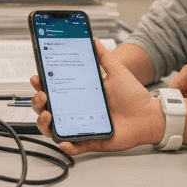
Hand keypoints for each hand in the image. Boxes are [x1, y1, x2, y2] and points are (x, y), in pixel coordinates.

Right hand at [29, 41, 163, 155]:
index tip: (37, 77)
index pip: (54, 90)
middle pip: (48, 109)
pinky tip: (63, 141)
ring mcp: (83, 126)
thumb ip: (104, 56)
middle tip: (42, 95)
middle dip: (38, 102)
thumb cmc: (134, 96)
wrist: (149, 115)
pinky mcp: (92, 140)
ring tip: (48, 115)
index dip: (42, 85)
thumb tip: (93, 40)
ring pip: (55, 130)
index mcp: (81, 94)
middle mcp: (78, 111)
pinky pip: (75, 146)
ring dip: (44, 124)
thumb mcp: (117, 72)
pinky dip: (67, 146)